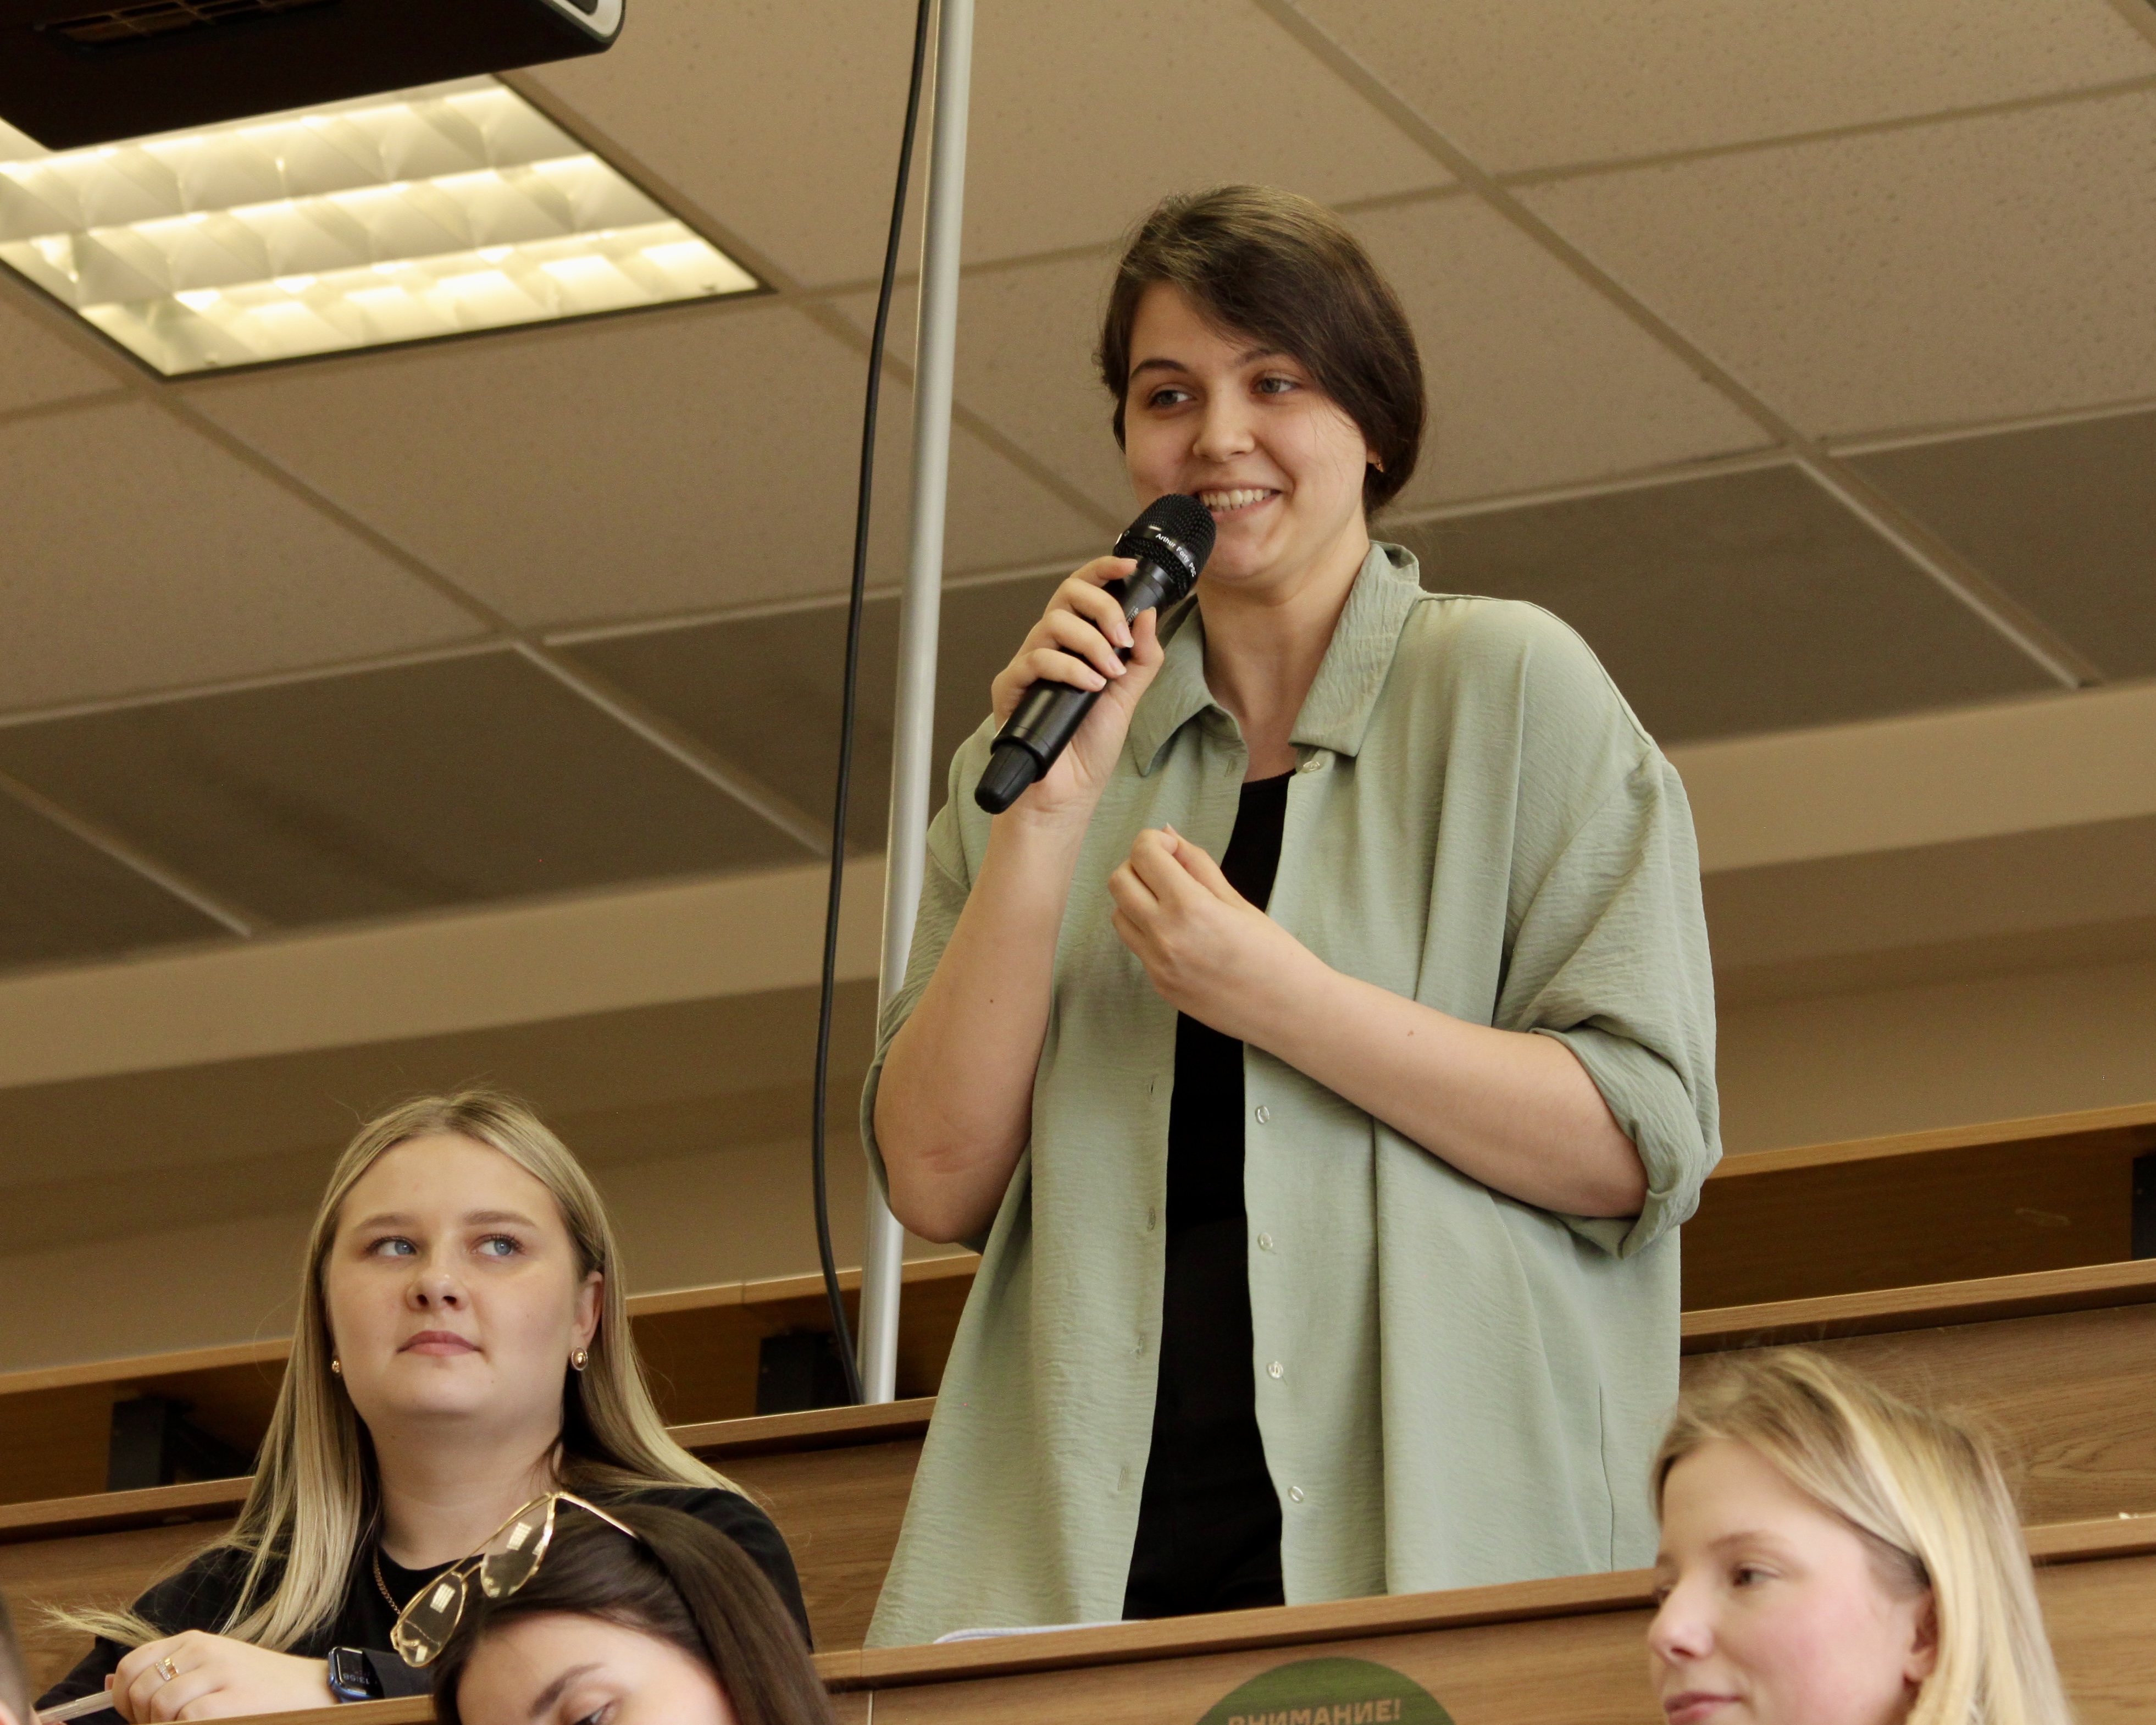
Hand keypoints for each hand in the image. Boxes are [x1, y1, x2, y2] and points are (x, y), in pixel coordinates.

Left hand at [110, 1631, 335, 1720]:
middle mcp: (204, 1651)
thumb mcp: (209, 1670)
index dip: (125, 1697)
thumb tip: (109, 1685)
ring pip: (160, 1706)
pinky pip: (187, 1720)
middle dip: (143, 1719)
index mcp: (194, 1641)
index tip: (139, 1716)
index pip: (132, 1665)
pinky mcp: (232, 1700)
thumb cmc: (257, 1686)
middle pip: (142, 1689)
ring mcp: (220, 1673)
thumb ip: (164, 1675)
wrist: (313, 1690)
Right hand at [986, 556, 1165, 821]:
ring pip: (1052, 624)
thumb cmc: (1092, 744)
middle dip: (1101, 608)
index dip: (1104, 571)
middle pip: (1066, 595)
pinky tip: (1090, 687)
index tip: (1130, 569)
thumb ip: (1143, 656)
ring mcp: (1029, 664)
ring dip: (1090, 644)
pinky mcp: (1010, 686)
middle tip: (1122, 639)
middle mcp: (1051, 646)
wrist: (1071, 788)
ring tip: (1108, 675)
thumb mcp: (1130, 694)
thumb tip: (1148, 613)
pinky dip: (1068, 669)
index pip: (1084, 591)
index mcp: (1077, 641)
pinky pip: (1036, 660)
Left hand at [1108, 827, 1316, 1039]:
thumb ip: (1197, 866)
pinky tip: (1180, 932)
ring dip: (1136, 898)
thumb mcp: (1238, 902)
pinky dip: (1147, 929)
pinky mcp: (1160, 986)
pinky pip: (1136, 946)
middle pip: (1119, 882)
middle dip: (1138, 866)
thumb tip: (1169, 834)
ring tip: (1171, 902)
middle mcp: (1165, 937)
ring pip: (1119, 914)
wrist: (1290, 1012)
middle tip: (1168, 870)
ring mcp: (1158, 966)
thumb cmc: (1275, 954)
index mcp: (1190, 908)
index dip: (1153, 841)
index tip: (1173, 848)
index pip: (1143, 855)